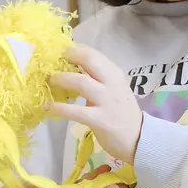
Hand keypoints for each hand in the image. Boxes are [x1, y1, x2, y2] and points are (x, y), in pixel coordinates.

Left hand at [47, 44, 143, 165]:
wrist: (139, 139)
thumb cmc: (121, 113)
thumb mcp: (113, 89)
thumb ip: (96, 78)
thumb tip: (71, 68)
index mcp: (114, 73)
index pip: (93, 53)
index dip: (73, 49)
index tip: (59, 51)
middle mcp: (111, 83)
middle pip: (88, 59)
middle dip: (68, 56)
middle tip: (51, 60)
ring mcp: (106, 101)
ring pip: (80, 82)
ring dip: (61, 79)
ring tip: (50, 81)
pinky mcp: (99, 120)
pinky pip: (75, 111)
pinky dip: (59, 108)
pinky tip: (48, 107)